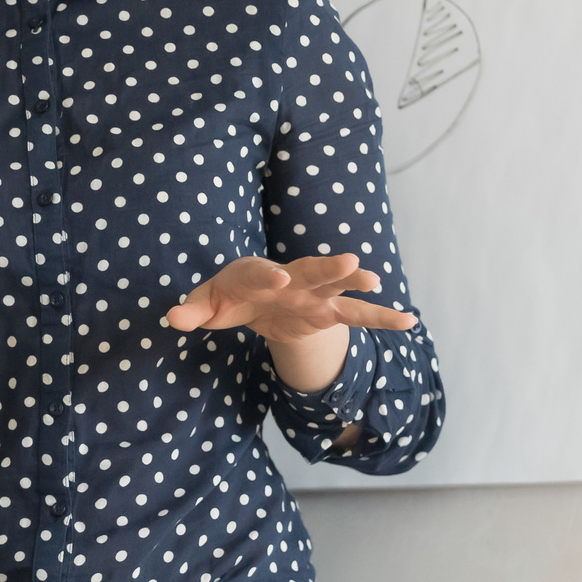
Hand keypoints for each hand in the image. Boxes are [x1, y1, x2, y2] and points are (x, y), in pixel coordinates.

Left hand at [166, 254, 417, 343]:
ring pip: (336, 289)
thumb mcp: (204, 304)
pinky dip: (381, 318)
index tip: (278, 277)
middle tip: (349, 260)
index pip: (259, 273)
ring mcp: (312, 295)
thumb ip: (190, 311)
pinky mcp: (326, 313)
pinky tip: (409, 321)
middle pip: (308, 270)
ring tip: (375, 282)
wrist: (253, 299)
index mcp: (253, 273)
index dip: (266, 275)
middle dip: (326, 268)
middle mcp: (289, 278)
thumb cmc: (225, 298)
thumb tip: (172, 319)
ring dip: (355, 285)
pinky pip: (356, 316)